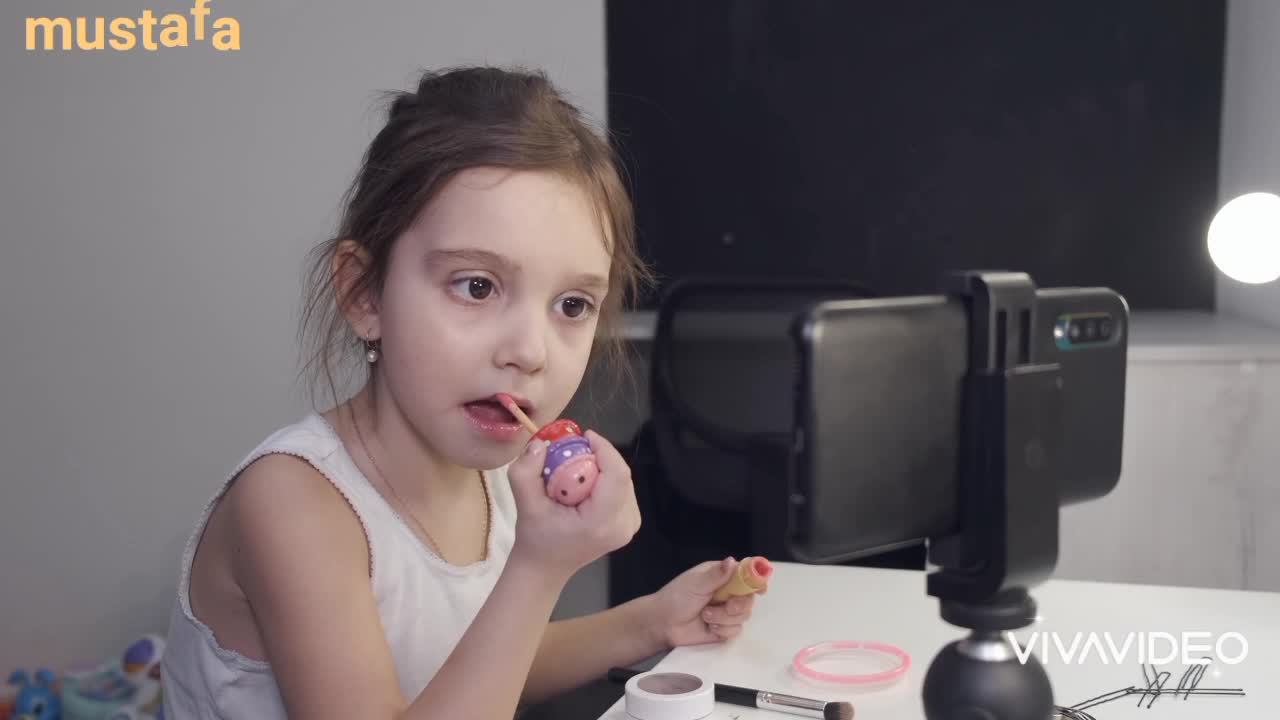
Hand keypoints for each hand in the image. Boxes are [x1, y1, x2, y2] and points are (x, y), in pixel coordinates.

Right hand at [507, 430, 641, 581]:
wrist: (545, 567)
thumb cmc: (535, 538)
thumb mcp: (524, 504)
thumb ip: (526, 471)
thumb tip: (539, 444)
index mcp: (602, 522)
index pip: (617, 474)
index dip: (604, 449)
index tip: (583, 436)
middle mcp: (624, 525)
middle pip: (621, 474)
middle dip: (599, 456)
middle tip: (574, 450)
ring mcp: (630, 526)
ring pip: (623, 479)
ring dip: (602, 467)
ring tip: (577, 468)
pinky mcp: (630, 523)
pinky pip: (623, 489)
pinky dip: (606, 479)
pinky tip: (586, 484)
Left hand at [645, 557, 764, 647]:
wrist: (663, 624)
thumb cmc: (676, 598)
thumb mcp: (695, 583)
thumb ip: (716, 575)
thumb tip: (732, 561)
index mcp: (721, 575)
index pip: (746, 574)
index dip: (757, 579)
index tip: (760, 588)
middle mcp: (727, 592)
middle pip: (749, 597)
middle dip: (738, 604)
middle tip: (726, 605)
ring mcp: (726, 611)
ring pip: (743, 615)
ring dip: (724, 617)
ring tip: (705, 615)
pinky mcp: (724, 628)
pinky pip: (736, 630)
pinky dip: (723, 629)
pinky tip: (709, 627)